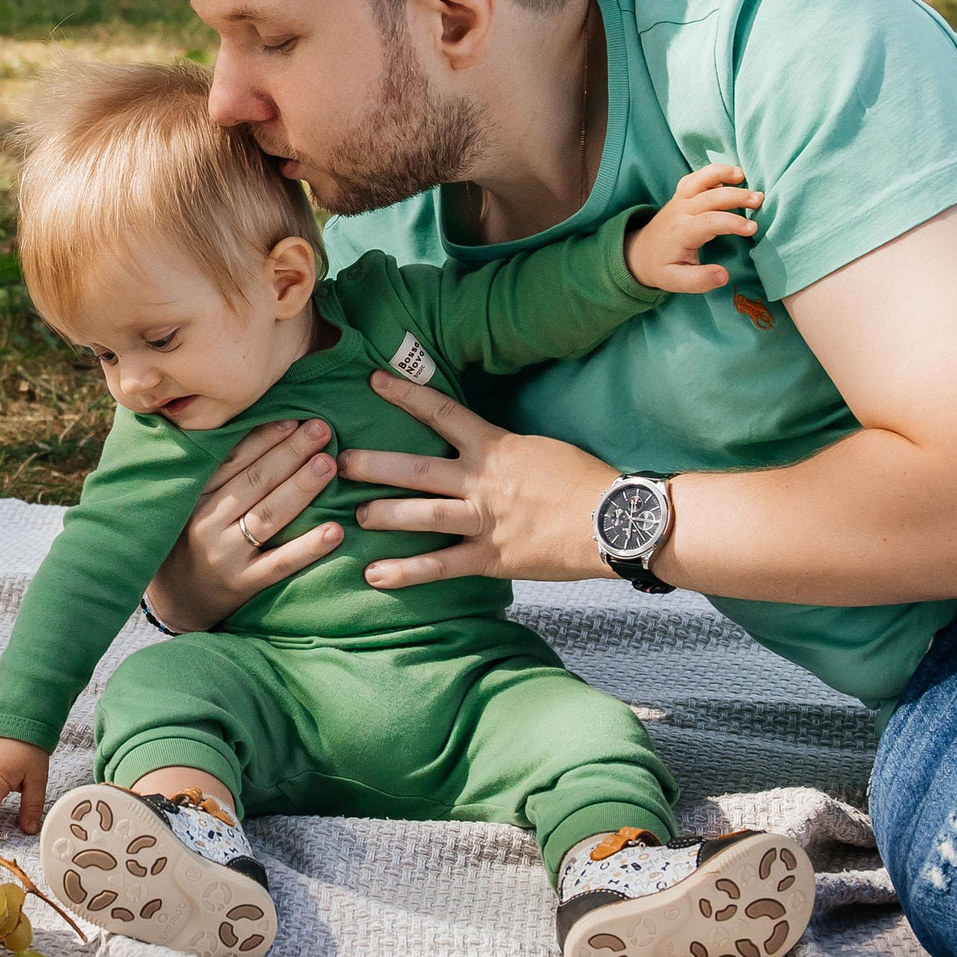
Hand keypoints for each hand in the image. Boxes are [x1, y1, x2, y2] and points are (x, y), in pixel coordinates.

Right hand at [143, 418, 343, 630]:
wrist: (174, 601)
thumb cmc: (188, 541)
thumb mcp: (187, 504)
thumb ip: (213, 474)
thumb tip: (256, 430)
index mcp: (194, 497)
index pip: (232, 460)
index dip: (264, 438)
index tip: (293, 419)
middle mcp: (207, 522)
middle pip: (255, 482)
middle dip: (290, 452)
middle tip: (321, 430)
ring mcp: (225, 555)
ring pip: (268, 516)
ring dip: (301, 487)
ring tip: (328, 464)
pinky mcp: (243, 584)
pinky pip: (280, 563)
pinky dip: (308, 547)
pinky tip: (335, 530)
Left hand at [342, 372, 619, 584]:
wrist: (616, 520)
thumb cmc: (583, 481)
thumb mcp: (540, 448)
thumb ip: (502, 447)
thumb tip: (475, 442)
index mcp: (495, 447)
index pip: (442, 412)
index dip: (406, 395)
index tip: (374, 381)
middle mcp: (483, 481)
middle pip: (416, 469)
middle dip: (374, 465)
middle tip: (340, 461)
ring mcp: (485, 520)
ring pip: (422, 515)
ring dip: (384, 515)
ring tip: (353, 516)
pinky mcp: (491, 558)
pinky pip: (440, 565)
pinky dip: (405, 572)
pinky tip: (374, 575)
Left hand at [624, 163, 761, 293]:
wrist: (638, 254)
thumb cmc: (661, 268)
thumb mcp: (675, 282)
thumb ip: (698, 281)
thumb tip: (723, 276)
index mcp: (681, 232)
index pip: (710, 222)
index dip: (733, 222)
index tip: (753, 228)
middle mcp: (680, 211)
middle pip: (710, 196)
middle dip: (736, 196)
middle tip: (760, 200)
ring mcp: (679, 200)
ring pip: (700, 180)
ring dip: (722, 174)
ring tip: (744, 175)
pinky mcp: (680, 196)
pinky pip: (695, 178)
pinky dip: (712, 172)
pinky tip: (731, 174)